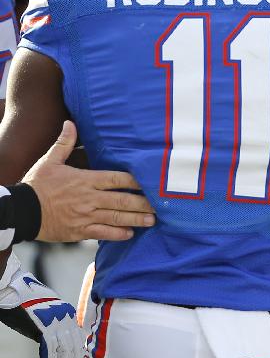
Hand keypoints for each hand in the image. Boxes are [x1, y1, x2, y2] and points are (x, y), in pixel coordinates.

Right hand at [0, 260, 83, 357]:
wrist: (11, 287)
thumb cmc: (24, 304)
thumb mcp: (43, 318)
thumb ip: (52, 332)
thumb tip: (57, 353)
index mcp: (69, 316)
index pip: (79, 344)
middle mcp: (67, 317)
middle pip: (75, 350)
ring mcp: (57, 320)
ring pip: (64, 352)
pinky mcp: (44, 323)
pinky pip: (49, 348)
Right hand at [25, 121, 154, 241]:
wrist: (20, 211)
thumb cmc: (36, 185)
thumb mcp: (49, 162)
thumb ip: (64, 144)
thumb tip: (70, 123)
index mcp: (86, 180)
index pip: (117, 178)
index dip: (136, 181)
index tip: (151, 182)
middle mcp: (89, 198)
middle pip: (122, 200)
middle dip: (143, 203)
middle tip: (160, 205)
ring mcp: (85, 216)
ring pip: (116, 218)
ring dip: (136, 219)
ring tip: (152, 220)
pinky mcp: (79, 231)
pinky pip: (103, 233)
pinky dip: (118, 234)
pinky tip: (130, 233)